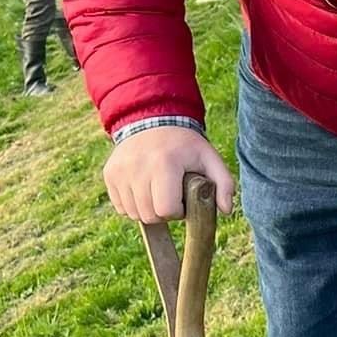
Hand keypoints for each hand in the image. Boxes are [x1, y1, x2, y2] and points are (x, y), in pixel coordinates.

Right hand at [104, 126, 234, 221]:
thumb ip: (224, 184)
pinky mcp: (109, 174)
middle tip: (171, 195)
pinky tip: (143, 189)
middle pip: (150, 215)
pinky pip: (120, 207)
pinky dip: (133, 205)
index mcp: (165, 163)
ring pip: (134, 214)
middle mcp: (138, 167)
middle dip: (164, 212)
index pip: (167, 210)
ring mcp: (120, 171)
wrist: (152, 121)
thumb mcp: (209, 158)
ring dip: (148, 210)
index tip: (183, 198)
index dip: (178, 210)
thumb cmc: (185, 145)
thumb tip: (226, 210)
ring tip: (158, 191)